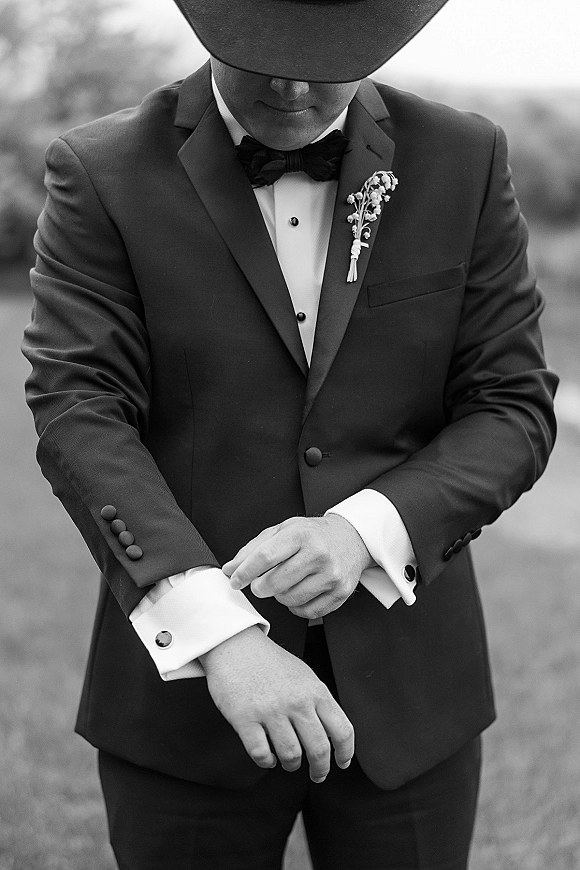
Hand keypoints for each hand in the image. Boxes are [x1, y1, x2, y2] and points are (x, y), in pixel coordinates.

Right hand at [199, 626, 353, 781]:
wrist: (235, 645)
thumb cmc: (270, 662)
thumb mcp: (304, 676)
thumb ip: (319, 702)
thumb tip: (333, 735)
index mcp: (315, 691)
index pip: (342, 730)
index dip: (346, 753)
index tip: (342, 763)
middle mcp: (296, 702)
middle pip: (319, 749)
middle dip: (321, 769)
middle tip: (318, 774)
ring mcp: (270, 710)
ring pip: (291, 755)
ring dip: (292, 764)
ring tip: (289, 761)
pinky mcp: (245, 718)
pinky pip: (261, 754)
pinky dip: (266, 761)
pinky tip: (267, 756)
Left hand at [222, 514, 372, 618]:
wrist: (351, 538)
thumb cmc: (312, 535)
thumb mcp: (283, 530)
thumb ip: (254, 549)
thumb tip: (230, 569)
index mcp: (301, 534)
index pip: (265, 556)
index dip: (245, 572)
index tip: (235, 581)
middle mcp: (318, 553)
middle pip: (275, 582)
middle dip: (260, 587)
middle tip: (261, 583)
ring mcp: (332, 575)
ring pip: (289, 600)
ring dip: (280, 596)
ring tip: (286, 583)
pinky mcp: (340, 592)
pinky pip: (306, 612)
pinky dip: (296, 607)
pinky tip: (300, 592)